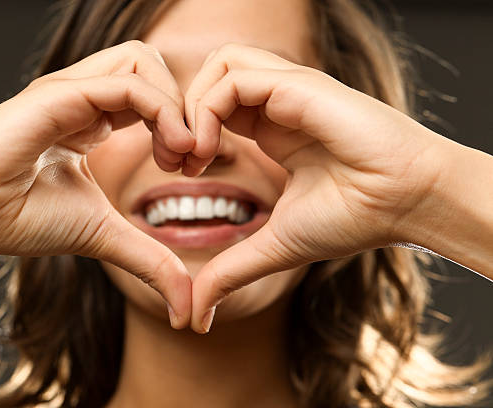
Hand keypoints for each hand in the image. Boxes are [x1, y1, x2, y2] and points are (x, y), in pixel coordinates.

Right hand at [0, 40, 193, 327]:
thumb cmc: (20, 219)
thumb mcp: (104, 235)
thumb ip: (149, 260)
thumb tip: (185, 307)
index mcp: (91, 118)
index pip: (151, 93)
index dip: (182, 125)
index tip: (191, 170)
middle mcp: (83, 96)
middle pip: (151, 64)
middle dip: (185, 107)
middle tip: (191, 157)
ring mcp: (70, 90)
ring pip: (142, 60)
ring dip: (176, 105)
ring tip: (178, 153)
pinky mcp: (59, 95)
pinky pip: (127, 84)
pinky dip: (162, 111)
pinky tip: (168, 151)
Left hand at [184, 43, 445, 332]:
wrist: (404, 204)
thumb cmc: (352, 218)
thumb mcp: (273, 247)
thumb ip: (230, 273)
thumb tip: (195, 317)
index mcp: (271, 128)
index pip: (213, 104)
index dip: (186, 131)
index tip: (181, 172)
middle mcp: (276, 103)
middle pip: (209, 76)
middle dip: (178, 112)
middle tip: (176, 160)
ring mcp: (287, 91)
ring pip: (219, 64)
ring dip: (191, 105)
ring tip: (192, 154)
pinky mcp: (299, 87)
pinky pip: (235, 76)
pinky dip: (207, 108)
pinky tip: (208, 149)